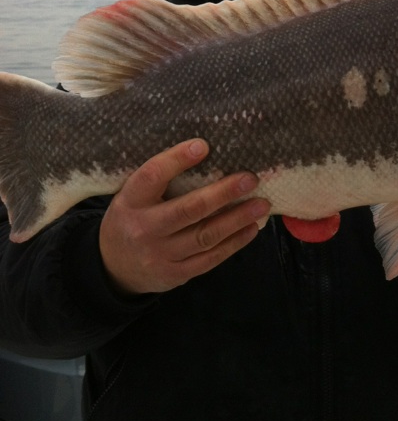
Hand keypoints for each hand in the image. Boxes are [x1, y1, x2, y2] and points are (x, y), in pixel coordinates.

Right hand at [99, 139, 269, 294]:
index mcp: (130, 201)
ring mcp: (160, 255)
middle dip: (223, 193)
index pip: (152, 176)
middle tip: (250, 179)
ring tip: (261, 204)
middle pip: (188, 209)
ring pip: (205, 236)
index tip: (203, 146)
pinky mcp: (175, 274)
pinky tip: (251, 228)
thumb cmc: (133, 218)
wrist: (113, 268)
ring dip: (237, 219)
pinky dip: (234, 243)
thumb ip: (161, 180)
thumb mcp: (134, 196)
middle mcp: (144, 228)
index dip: (177, 160)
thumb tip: (206, 151)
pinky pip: (209, 258)